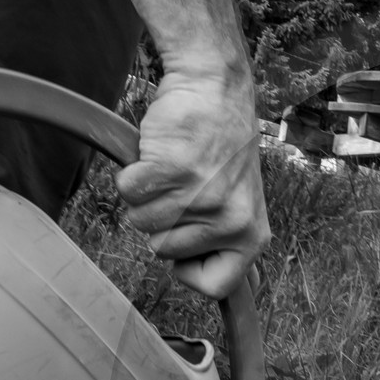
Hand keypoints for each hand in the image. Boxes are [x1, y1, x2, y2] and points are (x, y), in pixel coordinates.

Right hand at [116, 67, 270, 297]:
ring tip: (174, 169)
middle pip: (163, 251)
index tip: (187, 246)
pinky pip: (128, 192)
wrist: (214, 87)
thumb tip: (233, 292)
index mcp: (251, 235)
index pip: (215, 287)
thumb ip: (232, 245)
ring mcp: (200, 195)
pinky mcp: (171, 169)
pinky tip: (159, 155)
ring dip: (146, 195)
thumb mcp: (243, 204)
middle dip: (163, 221)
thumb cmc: (223, 146)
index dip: (190, 270)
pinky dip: (131, 173)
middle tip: (184, 186)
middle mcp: (229, 221)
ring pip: (141, 222)